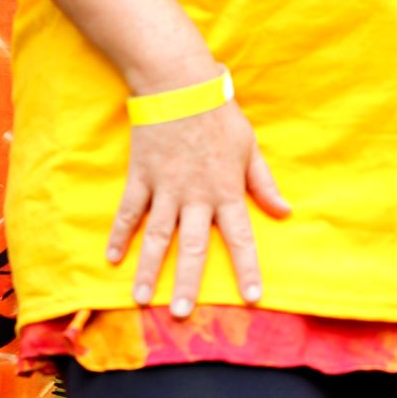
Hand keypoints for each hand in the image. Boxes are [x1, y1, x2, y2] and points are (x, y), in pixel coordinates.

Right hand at [106, 100, 290, 314]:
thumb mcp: (249, 147)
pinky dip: (119, 235)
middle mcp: (195, 196)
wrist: (178, 82)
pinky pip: (128, 211)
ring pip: (156, 236)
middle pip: (191, 247)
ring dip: (148, 269)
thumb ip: (263, 183)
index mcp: (226, 190)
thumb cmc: (219, 113)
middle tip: (181, 315)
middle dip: (187, 283)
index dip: (248, 268)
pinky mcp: (141, 177)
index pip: (240, 237)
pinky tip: (111, 258)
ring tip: (140, 300)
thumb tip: (285, 211)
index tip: (253, 298)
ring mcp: (164, 188)